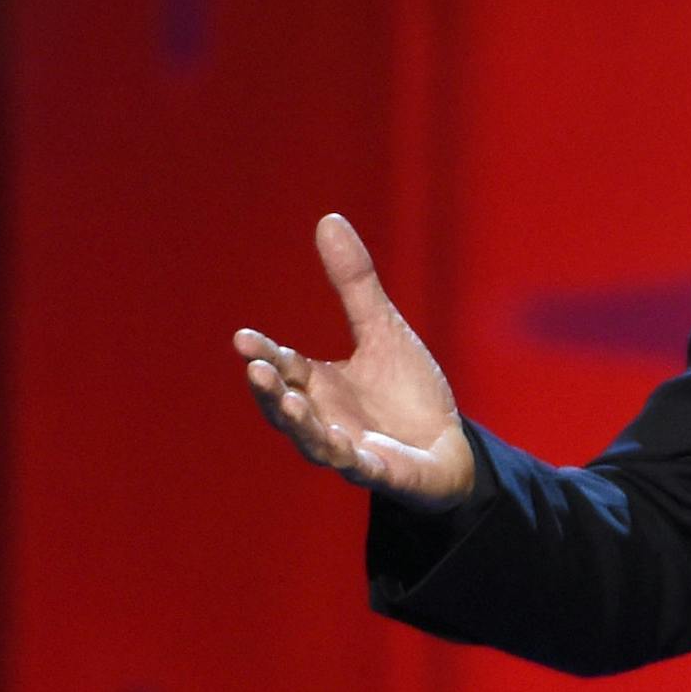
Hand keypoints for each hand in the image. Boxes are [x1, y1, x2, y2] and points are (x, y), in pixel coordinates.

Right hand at [234, 214, 475, 509]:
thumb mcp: (382, 329)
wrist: (447, 445)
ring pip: (314, 441)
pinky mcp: (381, 473)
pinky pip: (361, 469)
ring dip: (300, 423)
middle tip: (255, 368)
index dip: (264, 354)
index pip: (284, 366)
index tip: (243, 337)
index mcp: (318, 384)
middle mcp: (323, 418)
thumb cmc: (406, 392)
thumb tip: (328, 219)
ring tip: (290, 400)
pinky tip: (345, 446)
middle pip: (286, 406)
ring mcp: (348, 450)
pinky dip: (351, 459)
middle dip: (270, 389)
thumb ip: (354, 284)